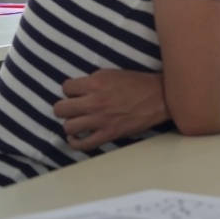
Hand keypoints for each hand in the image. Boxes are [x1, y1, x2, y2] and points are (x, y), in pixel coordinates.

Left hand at [54, 69, 168, 150]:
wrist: (159, 97)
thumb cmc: (137, 83)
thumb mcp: (112, 73)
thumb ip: (93, 81)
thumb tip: (78, 90)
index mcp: (96, 83)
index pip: (66, 88)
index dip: (70, 91)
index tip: (76, 94)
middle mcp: (95, 101)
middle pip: (61, 109)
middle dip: (65, 108)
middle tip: (73, 109)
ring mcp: (101, 120)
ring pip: (68, 127)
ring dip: (71, 124)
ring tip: (77, 122)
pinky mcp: (109, 134)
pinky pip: (83, 144)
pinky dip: (76, 142)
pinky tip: (77, 137)